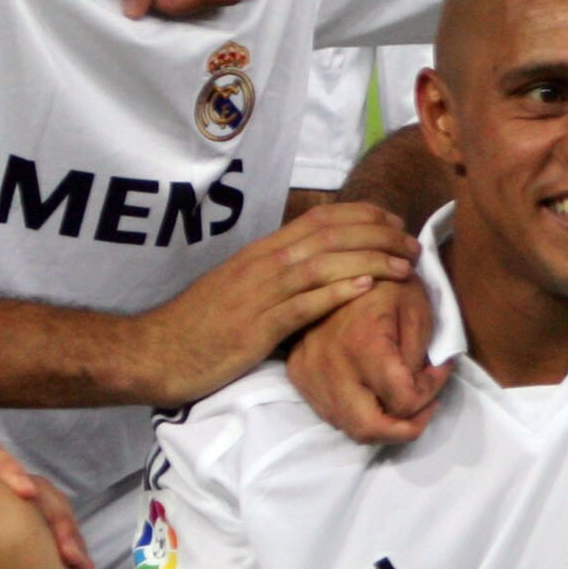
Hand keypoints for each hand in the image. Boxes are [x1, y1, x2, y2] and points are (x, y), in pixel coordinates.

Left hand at [0, 442, 89, 568]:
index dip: (7, 470)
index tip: (19, 493)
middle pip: (30, 486)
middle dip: (53, 514)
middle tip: (64, 545)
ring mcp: (1, 506)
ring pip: (45, 510)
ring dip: (66, 534)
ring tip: (78, 563)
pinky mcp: (12, 530)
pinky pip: (44, 533)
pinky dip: (61, 548)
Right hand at [133, 205, 416, 407]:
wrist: (156, 352)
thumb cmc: (200, 325)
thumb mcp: (241, 289)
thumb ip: (276, 276)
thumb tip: (316, 271)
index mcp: (260, 253)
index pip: (318, 220)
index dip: (361, 216)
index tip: (392, 221)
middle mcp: (262, 266)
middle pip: (329, 236)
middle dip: (377, 234)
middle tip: (411, 242)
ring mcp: (259, 295)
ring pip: (323, 265)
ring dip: (370, 260)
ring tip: (405, 265)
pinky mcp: (257, 327)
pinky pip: (304, 305)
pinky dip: (338, 293)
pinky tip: (369, 287)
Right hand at [285, 273, 446, 445]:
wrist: (341, 264)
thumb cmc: (388, 284)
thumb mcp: (417, 311)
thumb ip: (419, 359)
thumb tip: (417, 395)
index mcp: (364, 345)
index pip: (403, 400)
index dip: (430, 393)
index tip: (439, 370)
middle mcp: (330, 365)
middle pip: (368, 429)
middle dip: (403, 428)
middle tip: (422, 408)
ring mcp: (309, 372)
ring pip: (347, 426)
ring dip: (380, 422)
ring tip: (401, 397)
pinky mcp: (299, 373)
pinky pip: (329, 411)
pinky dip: (356, 411)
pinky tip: (373, 391)